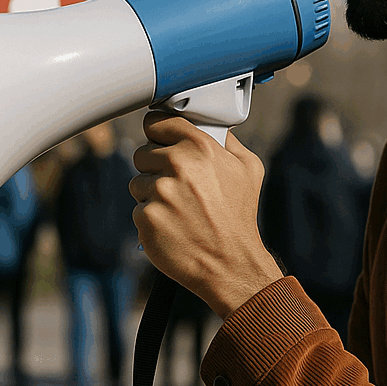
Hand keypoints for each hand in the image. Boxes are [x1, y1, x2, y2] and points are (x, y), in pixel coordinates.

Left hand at [130, 112, 282, 318]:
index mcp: (200, 147)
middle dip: (154, 167)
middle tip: (176, 185)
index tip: (159, 140)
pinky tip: (172, 226)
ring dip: (151, 194)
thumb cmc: (239, 217)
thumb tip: (214, 127)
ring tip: (178, 209)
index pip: (157, 122)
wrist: (230, 263)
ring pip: (137, 182)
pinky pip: (138, 209)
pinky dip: (151, 218)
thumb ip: (228, 142)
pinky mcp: (147, 216)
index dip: (158, 132)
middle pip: (142, 152)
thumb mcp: (248, 169)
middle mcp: (177, 165)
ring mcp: (160, 192)